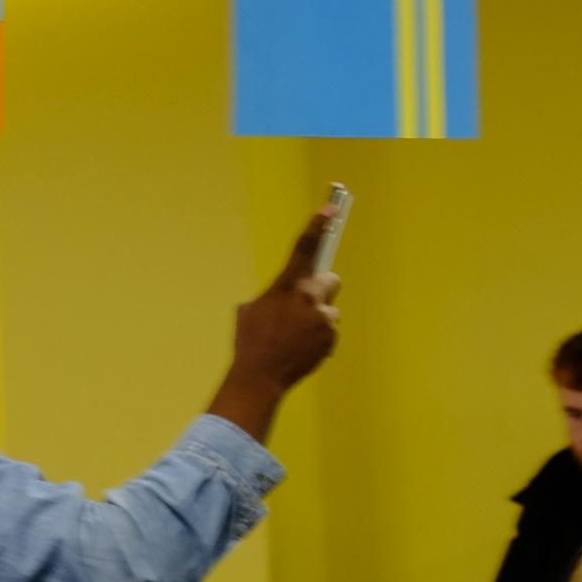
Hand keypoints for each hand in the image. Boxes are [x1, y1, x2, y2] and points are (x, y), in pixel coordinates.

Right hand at [209, 213, 343, 440]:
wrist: (260, 374)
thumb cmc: (249, 339)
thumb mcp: (251, 309)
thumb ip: (275, 295)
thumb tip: (285, 297)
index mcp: (286, 285)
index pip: (304, 248)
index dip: (317, 225)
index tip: (331, 208)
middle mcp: (309, 297)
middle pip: (330, 280)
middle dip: (322, 288)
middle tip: (306, 303)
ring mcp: (323, 318)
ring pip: (329, 309)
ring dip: (318, 317)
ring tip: (296, 334)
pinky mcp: (331, 337)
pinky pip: (329, 330)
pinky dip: (319, 336)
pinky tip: (302, 346)